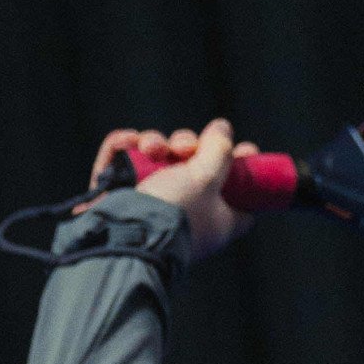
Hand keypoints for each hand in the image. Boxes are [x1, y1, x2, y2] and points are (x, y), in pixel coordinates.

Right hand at [87, 120, 257, 259]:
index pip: (241, 197)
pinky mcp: (118, 195)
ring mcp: (149, 203)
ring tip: (152, 148)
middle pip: (193, 166)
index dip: (244, 171)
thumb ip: (219, 150)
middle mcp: (186, 212)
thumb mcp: (206, 179)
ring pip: (157, 158)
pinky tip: (129, 141)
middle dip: (186, 145)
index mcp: (216, 219)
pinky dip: (123, 146)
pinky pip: (123, 160)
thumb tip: (224, 128)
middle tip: (184, 148)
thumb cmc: (173, 211)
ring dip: (155, 143)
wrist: (123, 235)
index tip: (245, 149)